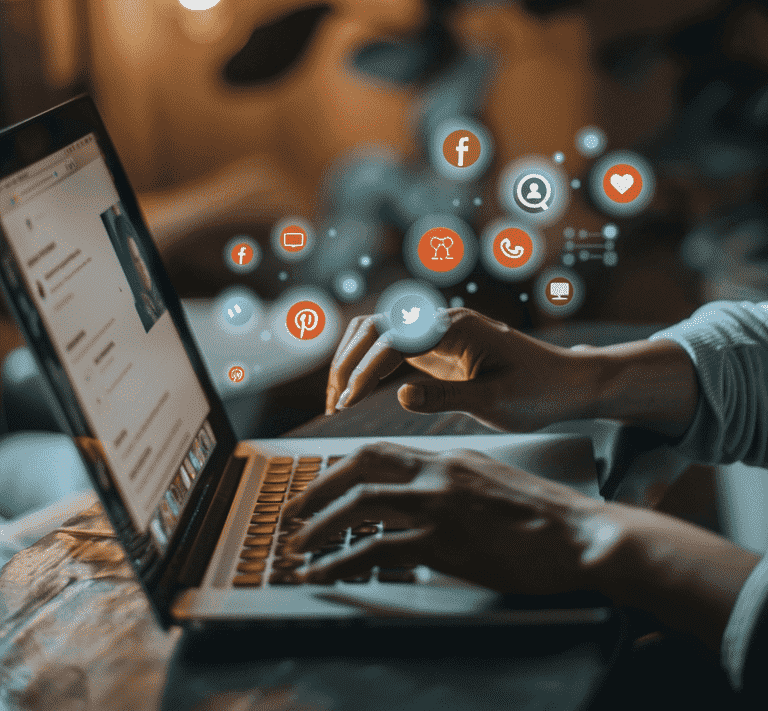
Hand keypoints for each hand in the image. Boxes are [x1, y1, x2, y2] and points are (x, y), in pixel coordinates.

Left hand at [282, 442, 610, 592]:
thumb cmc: (540, 515)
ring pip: (360, 505)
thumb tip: (416, 497)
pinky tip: (325, 574)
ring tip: (298, 548)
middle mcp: (436, 472)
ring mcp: (438, 505)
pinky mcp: (444, 542)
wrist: (578, 533)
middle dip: (317, 487)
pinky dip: (341, 562)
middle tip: (292, 512)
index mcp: (447, 457)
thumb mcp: (489, 481)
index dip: (341, 467)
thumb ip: (449, 482)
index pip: (380, 452)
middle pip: (360, 466)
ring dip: (320, 527)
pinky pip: (376, 550)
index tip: (319, 485)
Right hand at [326, 307, 596, 431]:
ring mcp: (437, 334)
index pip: (393, 340)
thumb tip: (399, 397)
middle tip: (335, 405)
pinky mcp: (437, 349)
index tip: (347, 405)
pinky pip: (391, 349)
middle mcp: (441, 323)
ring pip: (377, 332)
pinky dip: (369, 367)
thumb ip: (446, 397)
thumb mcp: (495, 403)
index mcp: (455, 329)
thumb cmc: (539, 392)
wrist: (567, 383)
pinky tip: (359, 394)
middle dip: (348, 362)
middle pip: (375, 327)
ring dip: (353, 360)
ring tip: (339, 400)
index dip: (365, 371)